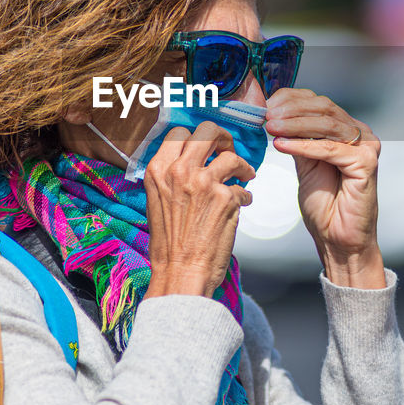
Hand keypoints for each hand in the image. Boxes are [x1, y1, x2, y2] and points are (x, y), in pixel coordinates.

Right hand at [142, 121, 255, 298]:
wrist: (180, 273)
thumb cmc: (168, 244)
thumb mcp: (157, 201)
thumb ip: (172, 177)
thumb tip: (191, 161)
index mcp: (159, 170)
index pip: (179, 132)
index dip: (197, 136)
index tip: (208, 145)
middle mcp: (180, 171)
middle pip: (208, 131)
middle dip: (223, 137)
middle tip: (228, 149)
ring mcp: (205, 183)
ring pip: (232, 156)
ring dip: (242, 166)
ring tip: (246, 175)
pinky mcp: (226, 199)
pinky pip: (243, 188)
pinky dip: (246, 196)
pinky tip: (242, 204)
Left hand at [265, 88, 386, 288]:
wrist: (337, 238)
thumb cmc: (323, 204)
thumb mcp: (304, 163)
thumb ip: (295, 138)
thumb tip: (271, 114)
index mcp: (346, 129)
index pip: (318, 102)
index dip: (291, 99)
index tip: (265, 104)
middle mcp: (360, 134)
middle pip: (324, 108)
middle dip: (290, 110)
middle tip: (266, 115)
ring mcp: (367, 147)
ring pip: (326, 125)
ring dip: (294, 125)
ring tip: (270, 128)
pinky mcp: (367, 162)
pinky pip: (329, 148)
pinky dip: (303, 145)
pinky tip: (282, 145)